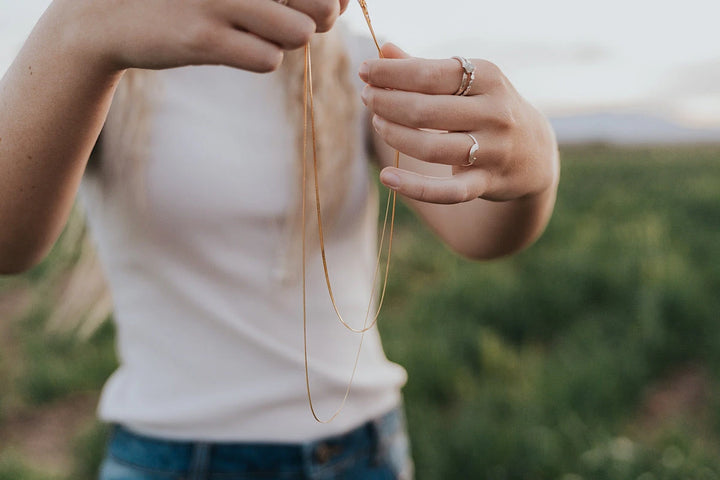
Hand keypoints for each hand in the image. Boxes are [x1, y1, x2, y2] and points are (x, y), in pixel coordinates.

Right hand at [49, 0, 349, 72]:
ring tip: (262, 33)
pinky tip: (238, 47)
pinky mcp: (203, 38)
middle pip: (322, 5)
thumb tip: (341, 3)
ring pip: (299, 35)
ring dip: (288, 41)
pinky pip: (267, 60)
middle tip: (293, 18)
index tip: (318, 3)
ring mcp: (219, 1)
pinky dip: (261, 58)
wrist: (113, 15)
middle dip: (320, 18)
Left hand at [359, 44, 558, 204]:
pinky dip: (415, 187)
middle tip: (368, 98)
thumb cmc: (486, 109)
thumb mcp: (468, 83)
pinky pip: (447, 191)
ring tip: (378, 124)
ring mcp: (493, 150)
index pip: (430, 74)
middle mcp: (495, 113)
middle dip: (388, 103)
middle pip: (426, 111)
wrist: (533, 154)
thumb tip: (384, 51)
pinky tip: (387, 178)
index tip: (365, 72)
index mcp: (489, 78)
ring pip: (431, 148)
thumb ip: (426, 69)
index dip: (392, 73)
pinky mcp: (487, 183)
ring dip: (395, 135)